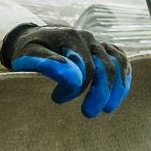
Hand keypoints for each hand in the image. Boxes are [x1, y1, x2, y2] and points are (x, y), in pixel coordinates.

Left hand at [1, 24, 130, 117]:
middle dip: (98, 93)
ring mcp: (97, 42)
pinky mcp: (103, 48)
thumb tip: (69, 76)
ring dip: (115, 89)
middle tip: (88, 114)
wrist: (33, 38)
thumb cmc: (28, 51)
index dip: (74, 88)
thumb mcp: (27, 55)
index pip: (83, 66)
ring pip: (116, 65)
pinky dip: (124, 77)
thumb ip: (45, 63)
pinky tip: (119, 94)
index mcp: (69, 37)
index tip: (57, 99)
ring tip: (107, 109)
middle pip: (103, 68)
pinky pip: (121, 60)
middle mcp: (86, 38)